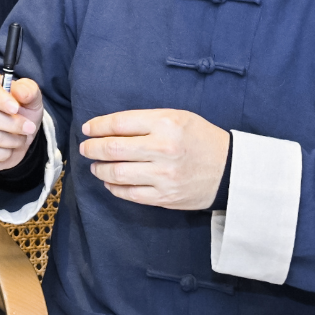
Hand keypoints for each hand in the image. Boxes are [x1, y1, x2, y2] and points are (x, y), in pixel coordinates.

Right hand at [0, 68, 43, 169]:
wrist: (17, 132)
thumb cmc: (20, 109)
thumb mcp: (30, 96)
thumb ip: (28, 90)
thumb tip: (20, 92)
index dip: (0, 99)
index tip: (16, 108)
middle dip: (10, 123)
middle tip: (28, 128)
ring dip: (10, 140)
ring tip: (20, 137)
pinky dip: (3, 153)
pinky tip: (8, 147)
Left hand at [78, 109, 229, 210]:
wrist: (228, 169)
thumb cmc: (201, 139)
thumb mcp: (178, 117)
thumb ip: (147, 121)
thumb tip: (111, 128)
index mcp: (166, 124)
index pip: (120, 123)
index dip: (98, 126)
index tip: (88, 128)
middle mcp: (163, 149)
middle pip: (113, 149)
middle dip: (92, 148)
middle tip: (85, 148)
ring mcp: (163, 176)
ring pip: (117, 173)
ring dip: (100, 169)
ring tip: (96, 165)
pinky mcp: (164, 197)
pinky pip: (129, 193)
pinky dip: (114, 187)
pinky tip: (110, 181)